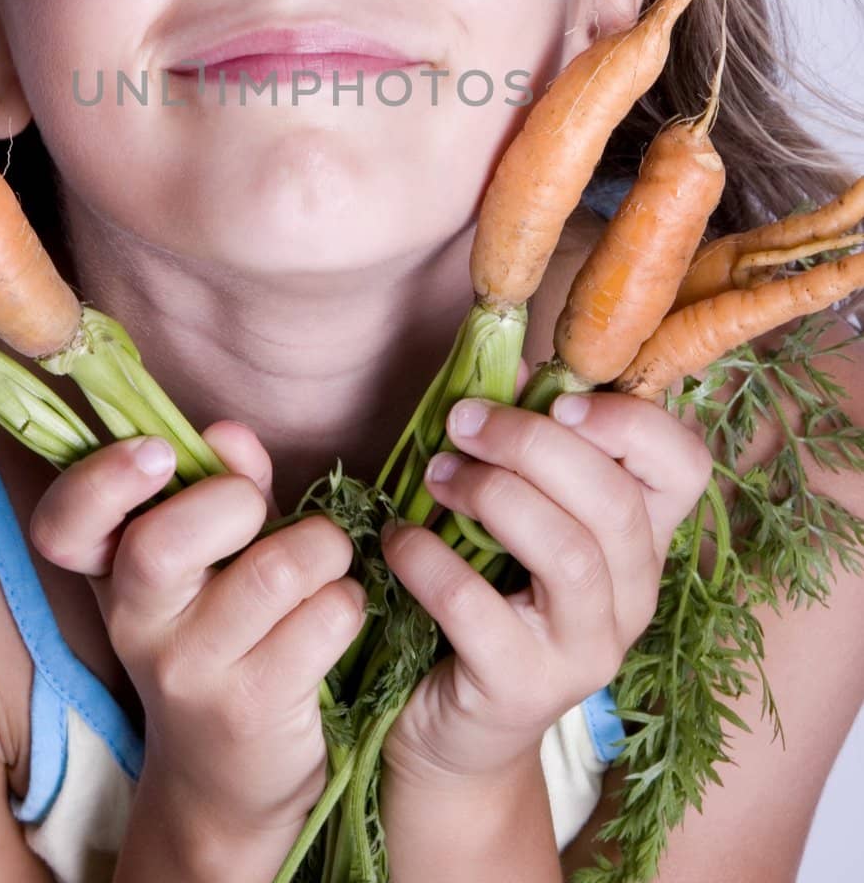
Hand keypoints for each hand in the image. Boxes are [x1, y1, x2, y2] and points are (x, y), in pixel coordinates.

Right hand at [29, 421, 367, 836]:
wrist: (224, 783)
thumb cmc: (223, 635)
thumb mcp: (209, 558)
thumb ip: (221, 485)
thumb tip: (230, 436)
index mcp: (112, 575)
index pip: (65, 524)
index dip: (103, 479)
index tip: (158, 453)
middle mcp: (137, 626)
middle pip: (162, 544)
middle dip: (235, 501)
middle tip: (261, 513)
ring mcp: (191, 674)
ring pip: (273, 572)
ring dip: (321, 547)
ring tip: (324, 560)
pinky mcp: (254, 708)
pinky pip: (323, 619)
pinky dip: (347, 600)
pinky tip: (337, 611)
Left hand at [377, 369, 713, 795]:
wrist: (455, 722)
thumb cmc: (485, 591)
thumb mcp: (512, 511)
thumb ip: (522, 444)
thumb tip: (505, 363)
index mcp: (641, 538)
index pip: (685, 467)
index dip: (633, 422)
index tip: (558, 400)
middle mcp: (633, 595)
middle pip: (616, 501)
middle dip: (532, 444)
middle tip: (463, 421)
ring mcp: (587, 650)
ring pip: (569, 553)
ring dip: (491, 494)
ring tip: (434, 475)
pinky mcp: (526, 690)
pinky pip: (481, 612)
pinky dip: (432, 561)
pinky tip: (400, 539)